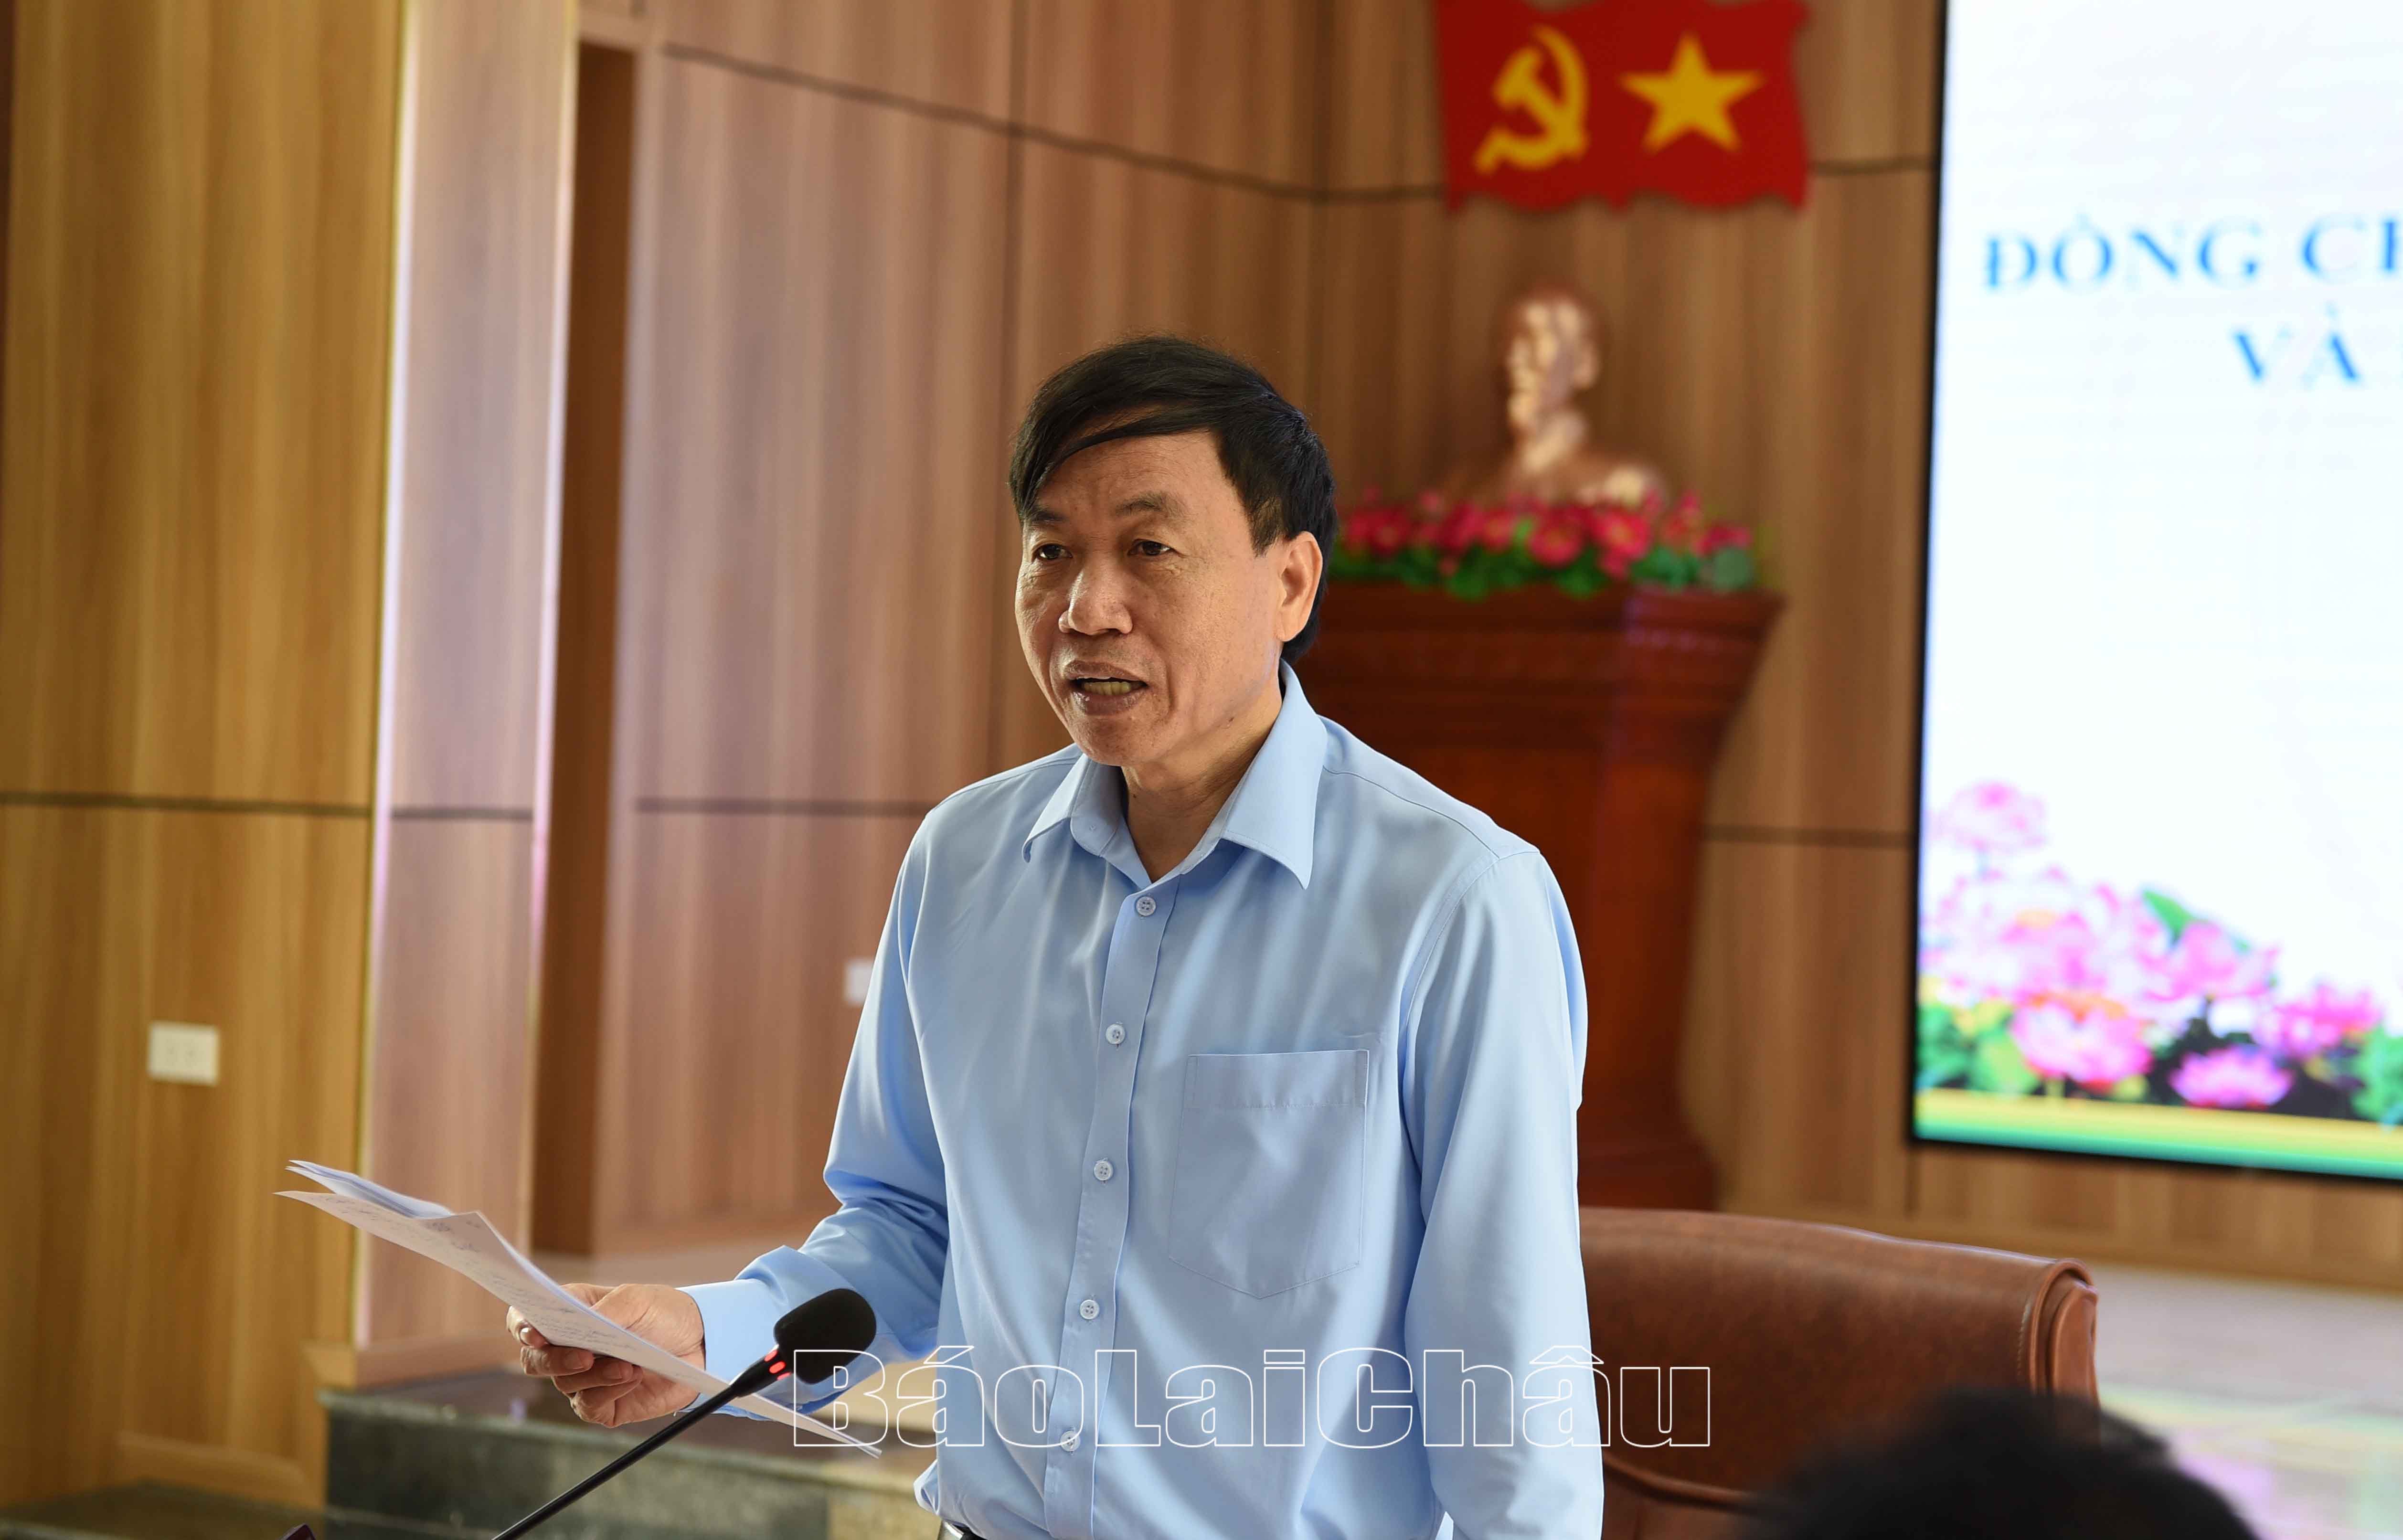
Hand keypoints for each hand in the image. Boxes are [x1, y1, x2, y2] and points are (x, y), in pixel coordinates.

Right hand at [507, 1282, 705, 1427]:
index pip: (524, 1321)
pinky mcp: (602, 1404)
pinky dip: (609, 1392)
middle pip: (534, 1361)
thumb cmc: (663, 1313)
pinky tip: (632, 1377)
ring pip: (564, 1384)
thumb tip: (583, 1324)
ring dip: (596, 1374)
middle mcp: (568, 1348)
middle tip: (584, 1356)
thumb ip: (607, 1309)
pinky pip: (589, 1405)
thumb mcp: (638, 1299)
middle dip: (554, 1360)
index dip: (521, 1327)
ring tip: (629, 1365)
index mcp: (568, 1313)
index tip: (534, 1333)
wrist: (701, 1342)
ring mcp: (583, 1378)